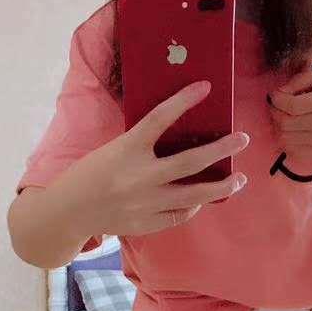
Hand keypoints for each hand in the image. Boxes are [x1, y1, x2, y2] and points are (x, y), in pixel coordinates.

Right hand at [80, 79, 250, 236]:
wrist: (69, 212)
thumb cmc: (89, 174)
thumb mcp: (112, 150)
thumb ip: (142, 146)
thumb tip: (179, 138)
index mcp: (126, 150)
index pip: (159, 118)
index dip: (184, 101)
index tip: (205, 87)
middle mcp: (140, 176)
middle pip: (191, 161)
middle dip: (221, 149)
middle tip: (242, 139)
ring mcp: (146, 203)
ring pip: (195, 195)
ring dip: (222, 186)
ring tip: (240, 179)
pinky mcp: (147, 223)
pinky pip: (180, 214)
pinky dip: (194, 205)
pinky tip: (204, 198)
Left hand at [268, 64, 311, 158]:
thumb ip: (298, 81)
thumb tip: (279, 93)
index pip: (293, 106)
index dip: (277, 99)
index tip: (274, 94)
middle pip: (286, 123)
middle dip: (274, 112)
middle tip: (276, 104)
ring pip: (285, 137)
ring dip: (277, 125)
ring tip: (283, 114)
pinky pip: (290, 148)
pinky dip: (284, 137)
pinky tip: (290, 127)